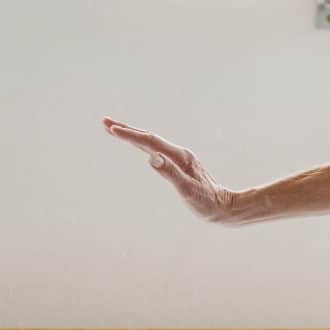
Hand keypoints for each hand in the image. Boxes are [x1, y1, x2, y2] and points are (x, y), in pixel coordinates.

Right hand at [103, 117, 242, 225]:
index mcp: (180, 157)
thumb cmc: (206, 203)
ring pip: (152, 142)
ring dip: (133, 135)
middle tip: (104, 122)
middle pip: (149, 137)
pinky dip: (143, 144)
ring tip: (114, 129)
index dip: (130, 135)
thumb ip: (170, 174)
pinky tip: (138, 145)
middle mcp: (180, 153)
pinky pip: (157, 150)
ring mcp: (180, 158)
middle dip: (127, 129)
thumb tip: (151, 157)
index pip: (150, 141)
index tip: (111, 129)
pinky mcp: (180, 164)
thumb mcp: (187, 190)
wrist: (225, 207)